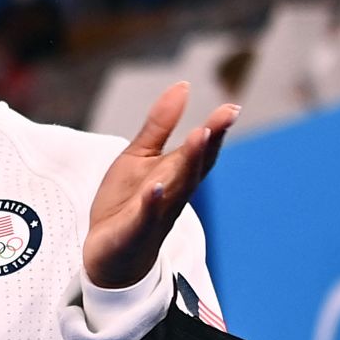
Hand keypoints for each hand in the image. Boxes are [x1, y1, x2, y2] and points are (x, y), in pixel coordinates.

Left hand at [83, 82, 238, 287]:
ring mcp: (155, 214)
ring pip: (176, 188)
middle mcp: (172, 194)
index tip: (232, 108)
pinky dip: (152, 203)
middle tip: (224, 116)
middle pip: (194, 167)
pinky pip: (146, 217)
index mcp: (175, 174)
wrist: (108, 254)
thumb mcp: (139, 156)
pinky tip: (156, 187)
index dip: (216, 131)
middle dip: (209, 142)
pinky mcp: (134, 231)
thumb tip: (183, 86)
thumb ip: (160, 124)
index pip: (200, 152)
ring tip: (199, 135)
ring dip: (189, 164)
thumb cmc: (127, 202)